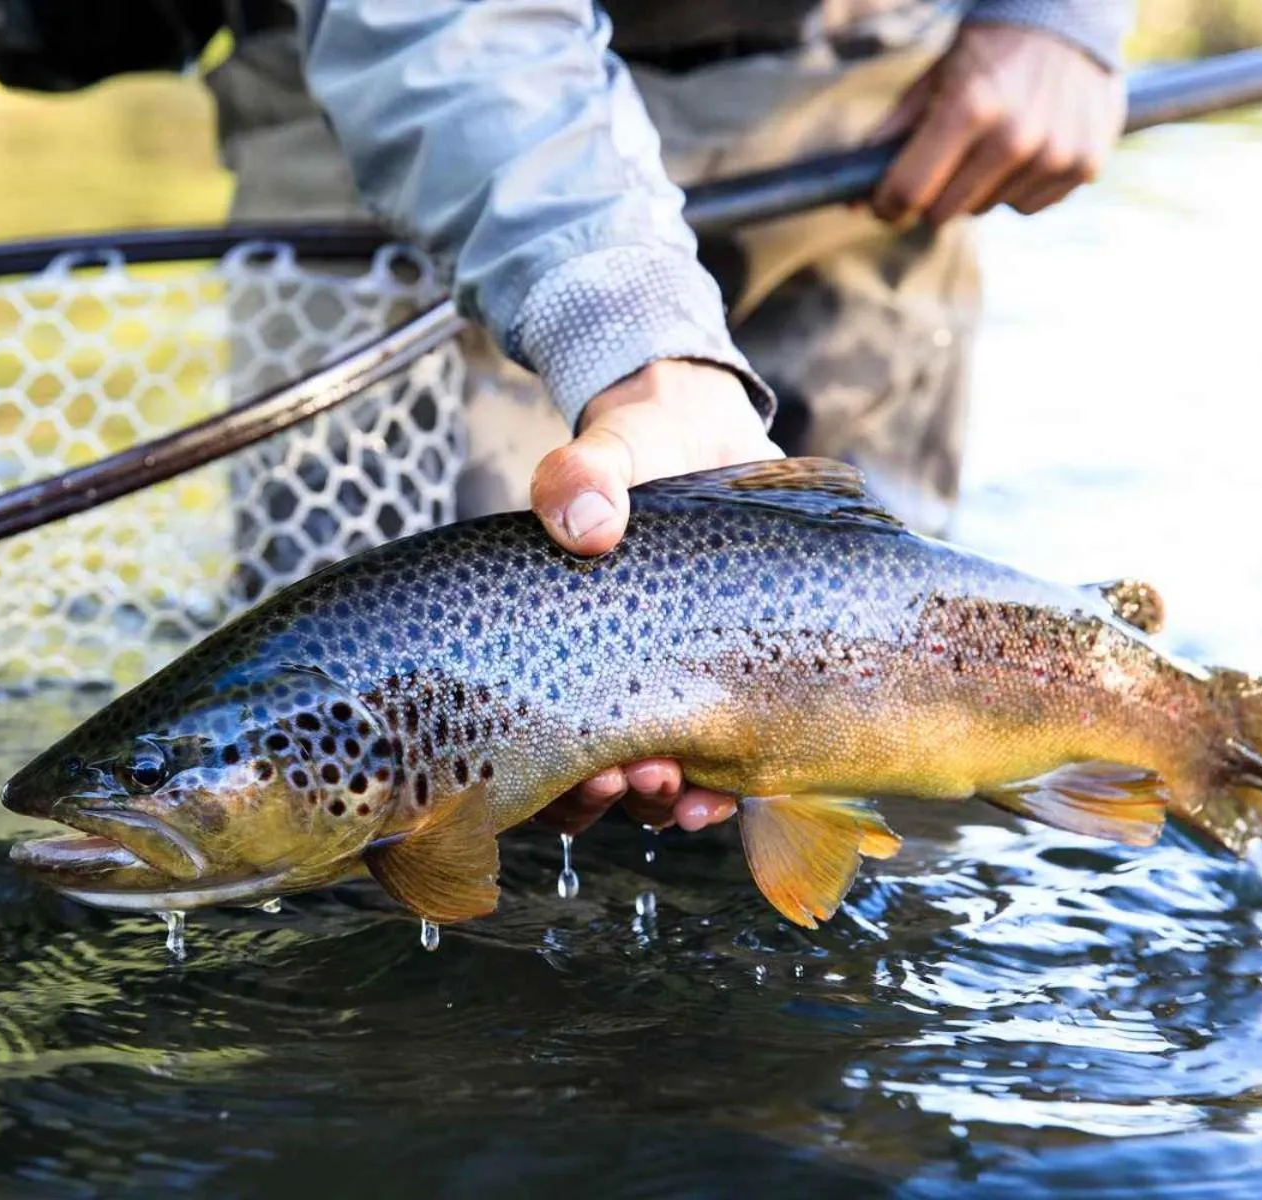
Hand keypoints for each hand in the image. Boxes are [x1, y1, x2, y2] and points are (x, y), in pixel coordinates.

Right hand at [530, 358, 778, 834]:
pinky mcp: (732, 687)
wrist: (714, 435)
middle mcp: (606, 681)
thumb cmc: (641, 451)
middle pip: (586, 777)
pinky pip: (722, 764)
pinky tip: (734, 791)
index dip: (543, 775)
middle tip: (636, 776)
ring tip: (682, 788)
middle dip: (606, 795)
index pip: (527, 736)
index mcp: (556, 644)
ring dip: (662, 802)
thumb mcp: (606, 452)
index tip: (576, 765)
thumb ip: (582, 476)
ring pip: (651, 785)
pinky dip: (723, 790)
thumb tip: (585, 524)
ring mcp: (670, 690)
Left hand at [871, 23, 1124, 228]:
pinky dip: (1016, 187)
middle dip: (933, 194)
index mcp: (968, 109)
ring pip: (986, 209)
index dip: (887, 204)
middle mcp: (1014, 137)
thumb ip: (893, 136)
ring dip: (977, 188)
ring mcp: (1053, 154)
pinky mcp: (1084, 165)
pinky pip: (1026, 206)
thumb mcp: (933, 79)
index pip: (909, 191)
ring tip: (991, 143)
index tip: (883, 203)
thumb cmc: (988, 49)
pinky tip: (1025, 149)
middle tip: (941, 164)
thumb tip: (851, 200)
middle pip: (945, 211)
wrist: (1067, 16)